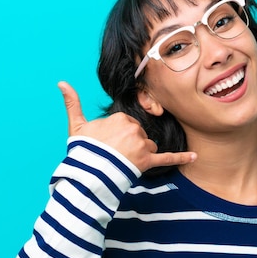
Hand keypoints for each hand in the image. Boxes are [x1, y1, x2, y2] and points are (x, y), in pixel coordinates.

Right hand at [57, 81, 196, 171]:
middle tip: (115, 155)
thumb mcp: (76, 124)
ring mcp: (142, 146)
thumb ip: (72, 102)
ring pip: (149, 148)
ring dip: (141, 155)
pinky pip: (168, 158)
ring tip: (123, 163)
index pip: (129, 124)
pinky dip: (182, 158)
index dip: (120, 135)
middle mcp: (134, 129)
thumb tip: (61, 83)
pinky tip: (195, 157)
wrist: (86, 174)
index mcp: (121, 118)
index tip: (109, 144)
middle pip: (140, 136)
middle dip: (131, 144)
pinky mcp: (148, 162)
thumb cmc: (82, 150)